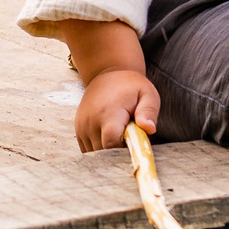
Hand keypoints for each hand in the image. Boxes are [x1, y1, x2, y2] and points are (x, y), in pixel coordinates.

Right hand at [56, 19, 155, 150]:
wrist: (108, 74)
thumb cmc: (132, 86)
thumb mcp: (147, 94)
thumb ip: (149, 112)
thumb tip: (150, 129)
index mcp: (109, 114)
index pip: (111, 144)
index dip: (123, 151)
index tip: (135, 146)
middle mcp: (91, 122)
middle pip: (102, 152)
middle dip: (118, 153)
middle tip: (131, 142)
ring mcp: (82, 127)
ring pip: (94, 153)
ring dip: (108, 152)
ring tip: (121, 138)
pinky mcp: (78, 130)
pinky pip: (87, 150)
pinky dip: (99, 150)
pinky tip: (112, 139)